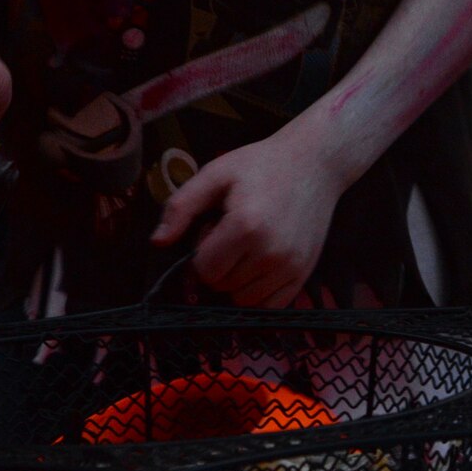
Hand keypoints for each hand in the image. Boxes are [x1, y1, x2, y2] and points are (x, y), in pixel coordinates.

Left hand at [152, 128, 345, 307]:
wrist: (313, 164)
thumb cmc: (261, 165)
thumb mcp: (216, 173)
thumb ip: (181, 206)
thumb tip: (158, 241)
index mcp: (245, 226)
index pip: (204, 269)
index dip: (201, 252)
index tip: (213, 229)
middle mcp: (271, 252)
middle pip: (222, 286)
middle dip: (219, 264)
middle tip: (232, 234)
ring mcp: (291, 266)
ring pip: (244, 300)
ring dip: (237, 280)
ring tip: (248, 246)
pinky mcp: (305, 274)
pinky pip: (271, 306)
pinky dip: (258, 293)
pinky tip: (260, 265)